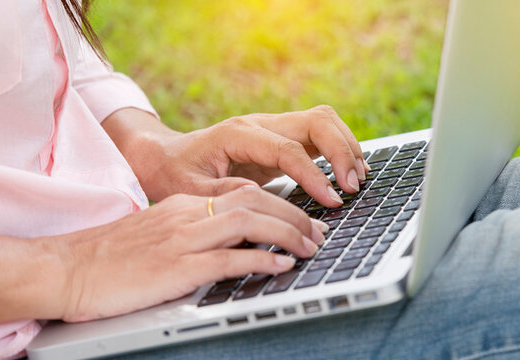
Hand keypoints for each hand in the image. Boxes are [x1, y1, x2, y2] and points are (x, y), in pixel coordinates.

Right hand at [0, 186, 328, 323]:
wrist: (61, 268)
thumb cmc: (104, 258)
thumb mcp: (153, 234)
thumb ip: (188, 233)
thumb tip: (226, 246)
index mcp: (182, 204)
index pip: (243, 193)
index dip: (280, 204)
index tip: (302, 220)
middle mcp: (186, 214)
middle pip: (256, 201)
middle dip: (296, 215)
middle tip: (319, 233)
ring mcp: (181, 239)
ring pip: (250, 223)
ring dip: (289, 233)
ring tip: (311, 247)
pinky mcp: (175, 268)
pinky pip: (228, 260)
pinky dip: (261, 260)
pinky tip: (281, 264)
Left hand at [103, 105, 368, 206]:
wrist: (163, 157)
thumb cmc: (172, 174)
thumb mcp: (185, 190)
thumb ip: (218, 194)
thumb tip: (255, 194)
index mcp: (237, 135)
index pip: (287, 149)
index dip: (314, 174)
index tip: (332, 200)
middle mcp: (260, 125)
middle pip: (316, 121)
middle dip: (342, 151)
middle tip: (352, 188)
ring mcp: (273, 130)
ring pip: (324, 121)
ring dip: (346, 146)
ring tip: (356, 182)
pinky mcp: (281, 140)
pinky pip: (320, 134)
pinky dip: (340, 150)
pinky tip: (347, 176)